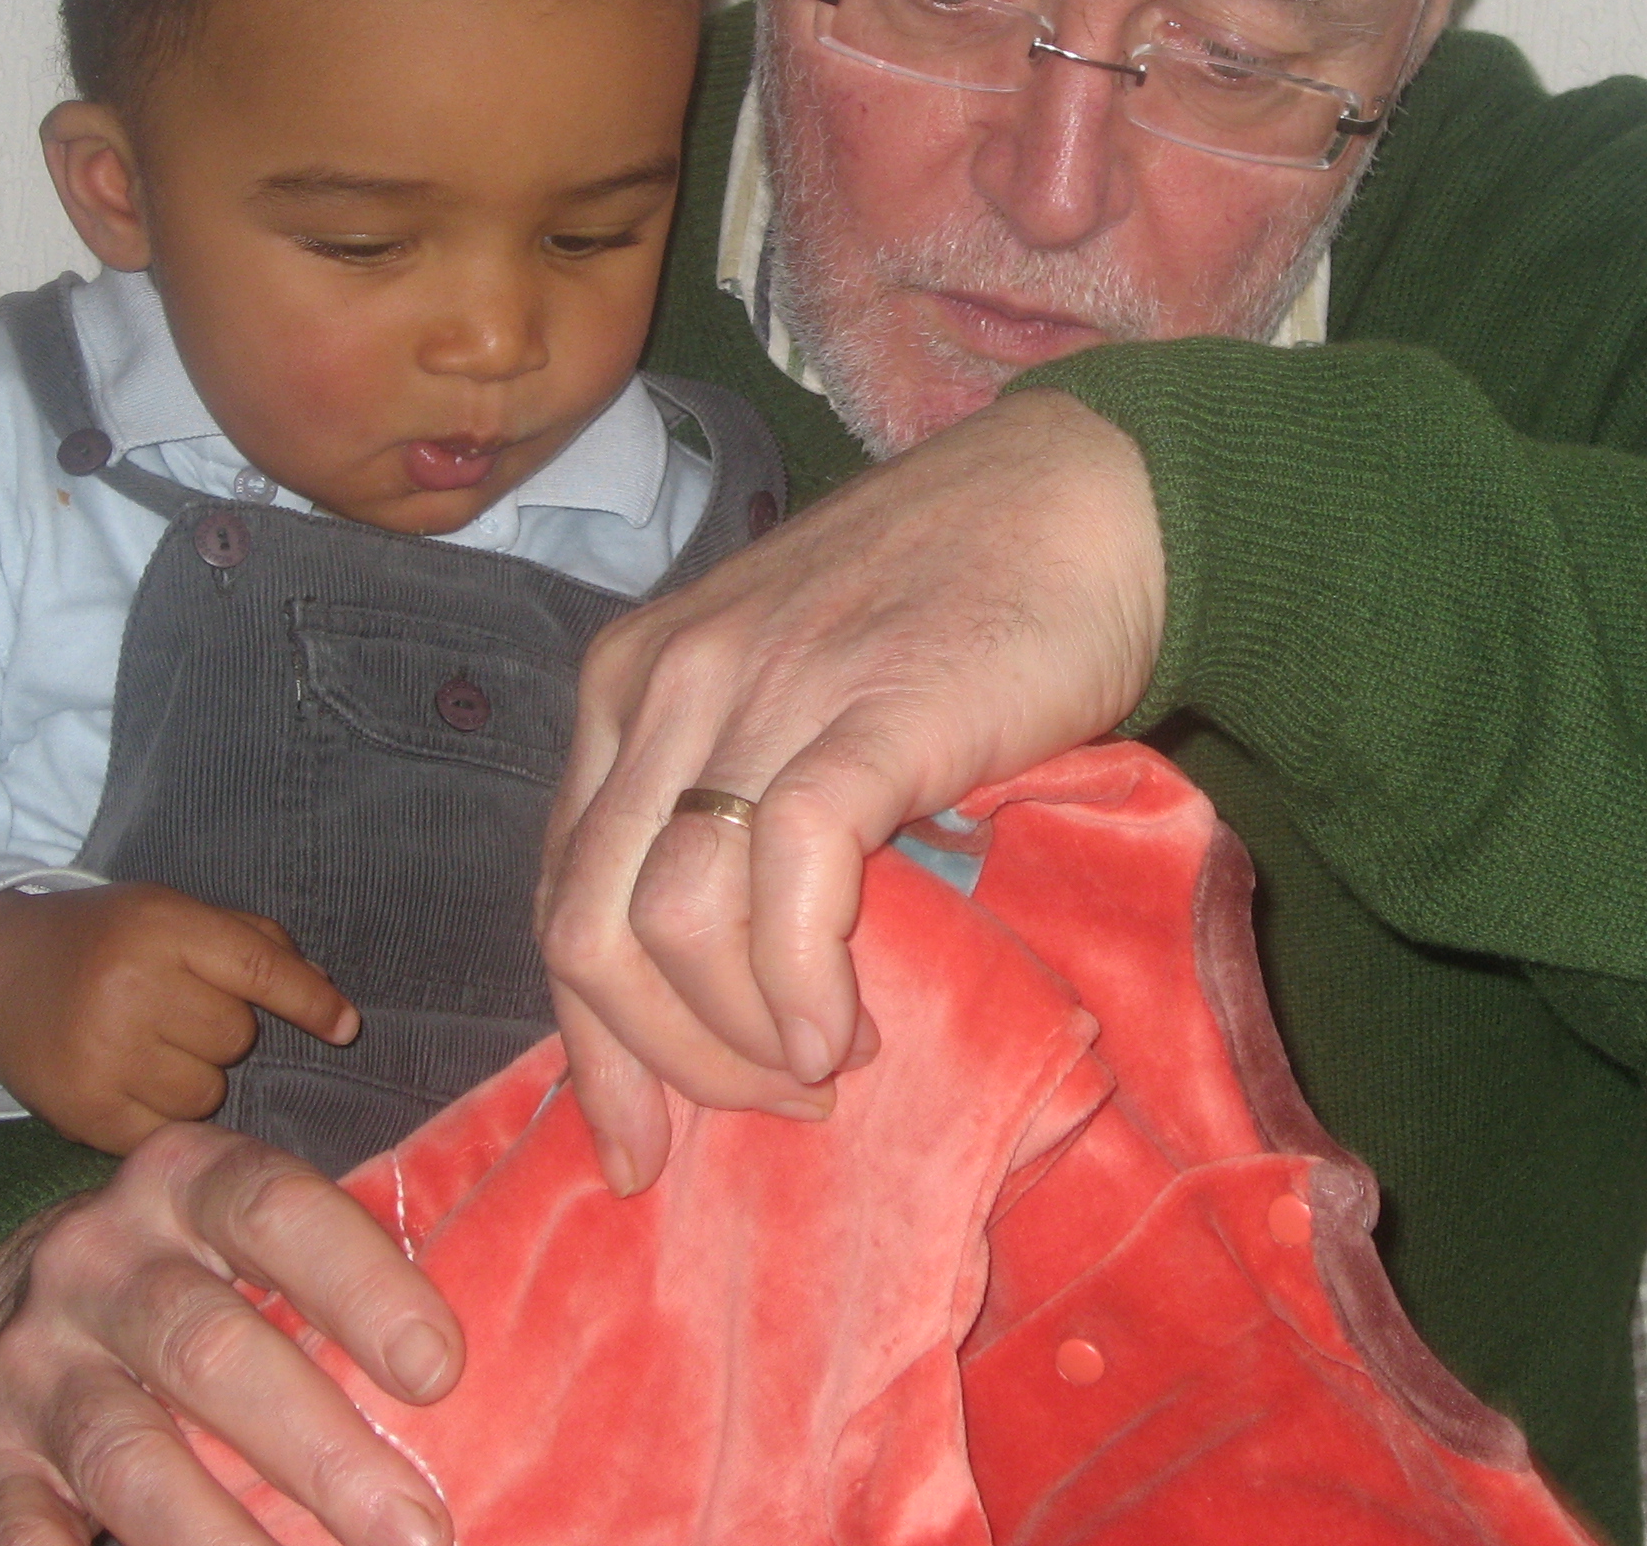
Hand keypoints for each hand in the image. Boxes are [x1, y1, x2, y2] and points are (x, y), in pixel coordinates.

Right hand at [0, 883, 360, 1154]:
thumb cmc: (106, 941)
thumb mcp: (172, 914)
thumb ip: (252, 944)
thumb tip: (328, 998)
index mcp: (161, 927)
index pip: (259, 969)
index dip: (309, 1001)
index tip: (345, 1027)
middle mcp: (130, 986)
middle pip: (235, 1036)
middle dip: (220, 1030)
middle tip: (173, 1012)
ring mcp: (102, 1051)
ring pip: (206, 1091)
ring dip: (193, 1077)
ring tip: (147, 1047)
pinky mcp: (82, 1109)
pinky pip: (165, 1131)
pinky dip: (160, 1115)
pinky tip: (128, 1081)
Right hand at [0, 1121, 461, 1545]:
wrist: (22, 1293)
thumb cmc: (202, 1273)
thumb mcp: (255, 1238)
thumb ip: (339, 1278)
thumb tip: (458, 1374)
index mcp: (188, 1181)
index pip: (277, 1211)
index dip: (361, 1286)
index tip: (439, 1372)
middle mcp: (101, 1259)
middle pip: (211, 1350)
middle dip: (322, 1449)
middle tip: (414, 1528)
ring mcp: (35, 1357)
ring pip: (127, 1453)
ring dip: (221, 1535)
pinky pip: (20, 1521)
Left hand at [537, 387, 1162, 1192]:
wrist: (1086, 501)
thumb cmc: (951, 605)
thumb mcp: (791, 687)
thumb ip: (731, 790)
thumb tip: (715, 978)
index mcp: (629, 681)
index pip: (560, 896)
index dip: (591, 1043)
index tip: (634, 1145)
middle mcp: (662, 684)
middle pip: (587, 929)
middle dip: (653, 1061)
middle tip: (758, 1112)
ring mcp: (757, 693)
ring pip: (665, 920)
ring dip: (734, 1037)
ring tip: (823, 1064)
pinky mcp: (861, 713)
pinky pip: (784, 876)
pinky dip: (798, 983)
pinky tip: (841, 1030)